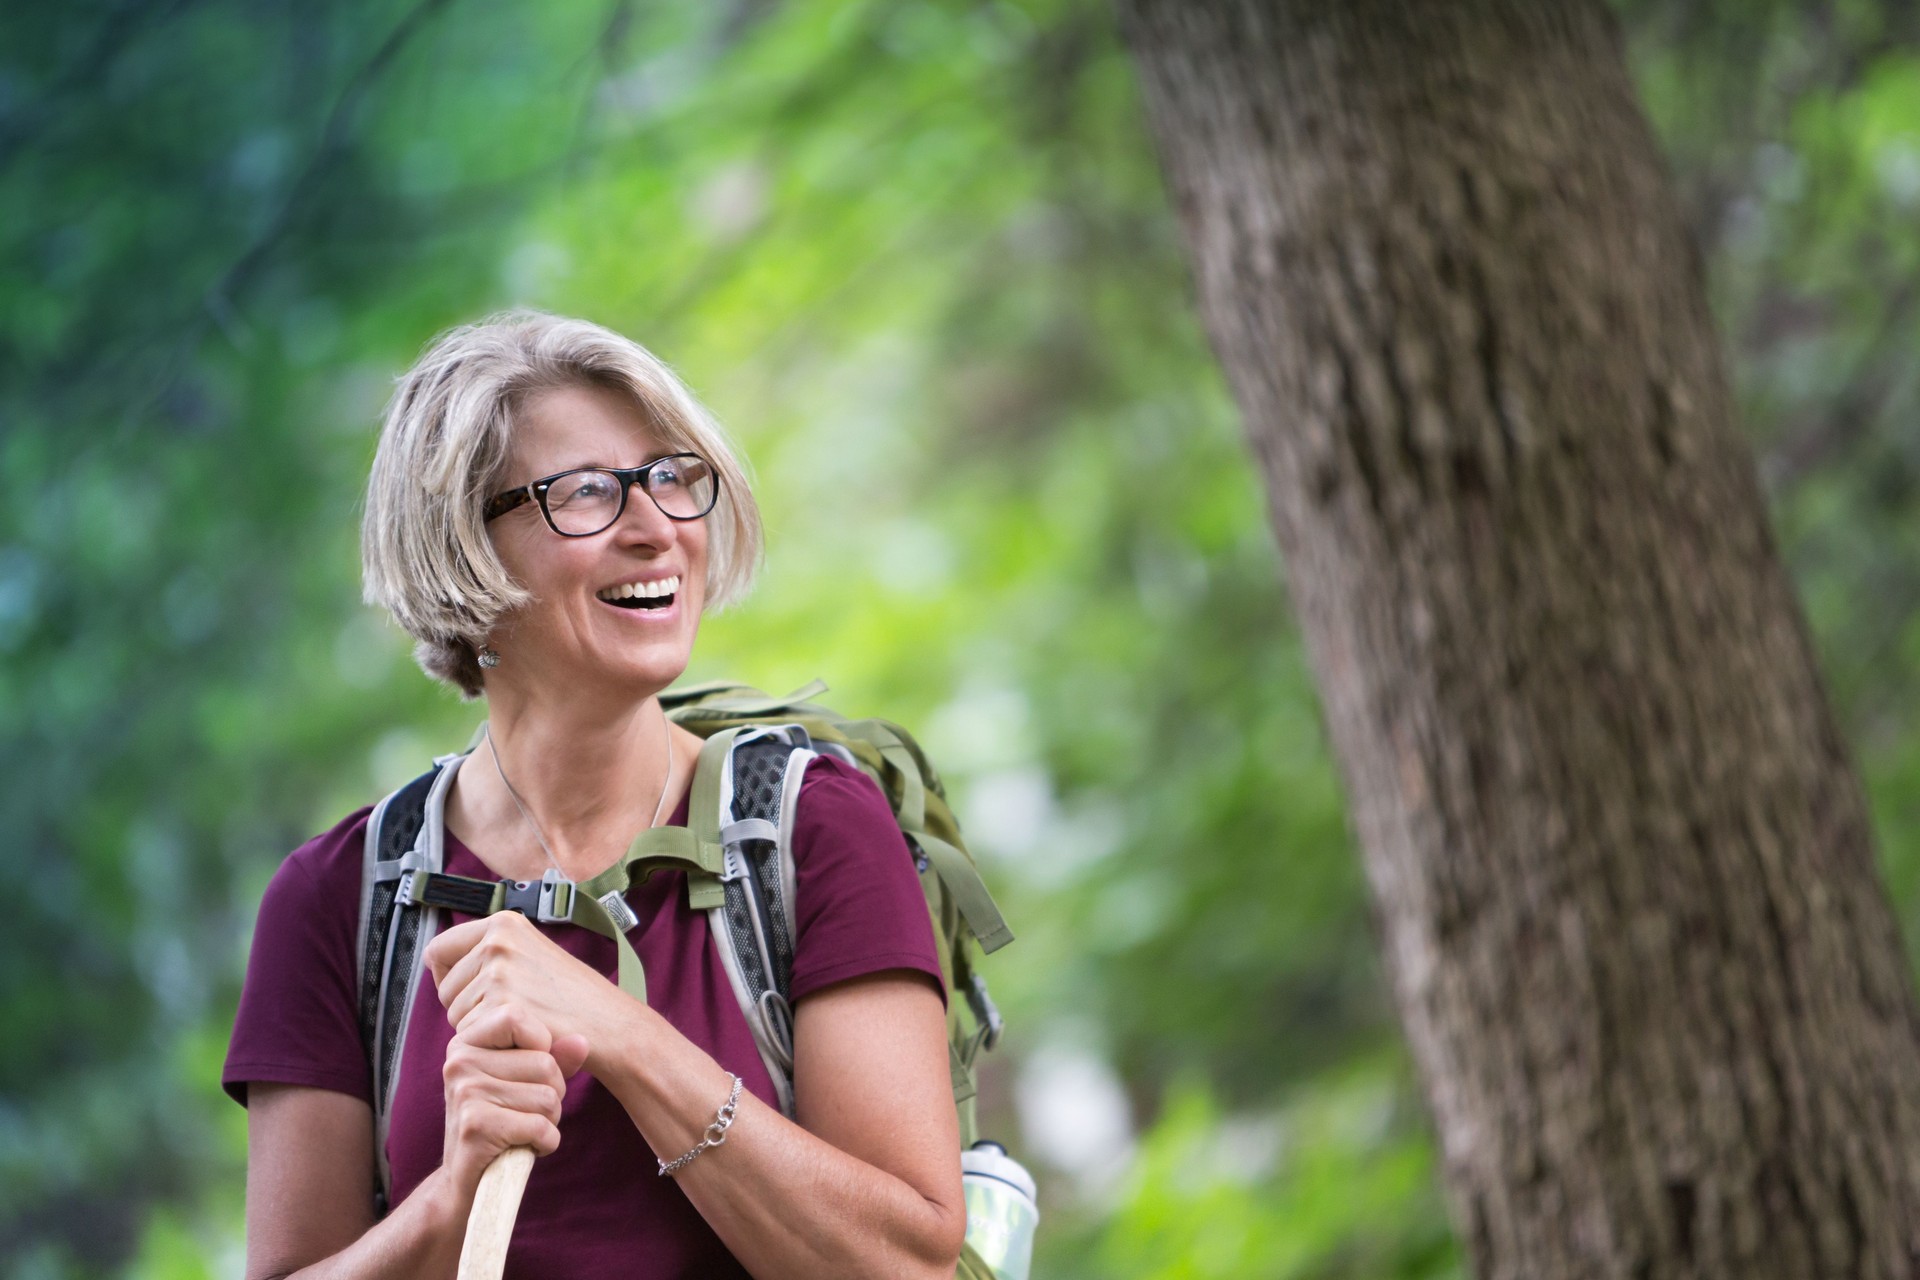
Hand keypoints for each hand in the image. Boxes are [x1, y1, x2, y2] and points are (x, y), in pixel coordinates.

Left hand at [425, 911, 635, 1066]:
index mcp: (503, 922)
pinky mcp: (503, 1003)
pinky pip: (470, 1034)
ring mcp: (499, 969)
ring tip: (522, 1022)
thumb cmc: (570, 997)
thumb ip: (488, 951)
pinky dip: (492, 1044)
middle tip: (511, 1012)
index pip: (438, 950)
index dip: (450, 977)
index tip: (476, 991)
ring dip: (481, 1027)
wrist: (608, 1023)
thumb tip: (433, 957)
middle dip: (468, 1008)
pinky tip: (522, 1037)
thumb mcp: (529, 954)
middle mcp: (498, 939)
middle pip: (444, 988)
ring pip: (455, 1014)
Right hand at [440, 1003, 588, 1196]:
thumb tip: (582, 1041)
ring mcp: (465, 1093)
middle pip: (544, 1063)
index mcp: (466, 1042)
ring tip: (524, 1129)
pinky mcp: (475, 1126)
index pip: (517, 1016)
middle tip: (528, 1112)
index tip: (530, 1072)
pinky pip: (540, 1126)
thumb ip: (554, 1057)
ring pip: (547, 1096)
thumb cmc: (501, 1122)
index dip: (542, 1045)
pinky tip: (527, 1147)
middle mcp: (459, 1062)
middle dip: (552, 1093)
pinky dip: (546, 1142)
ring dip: (549, 1120)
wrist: (467, 1180)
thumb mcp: (526, 1081)